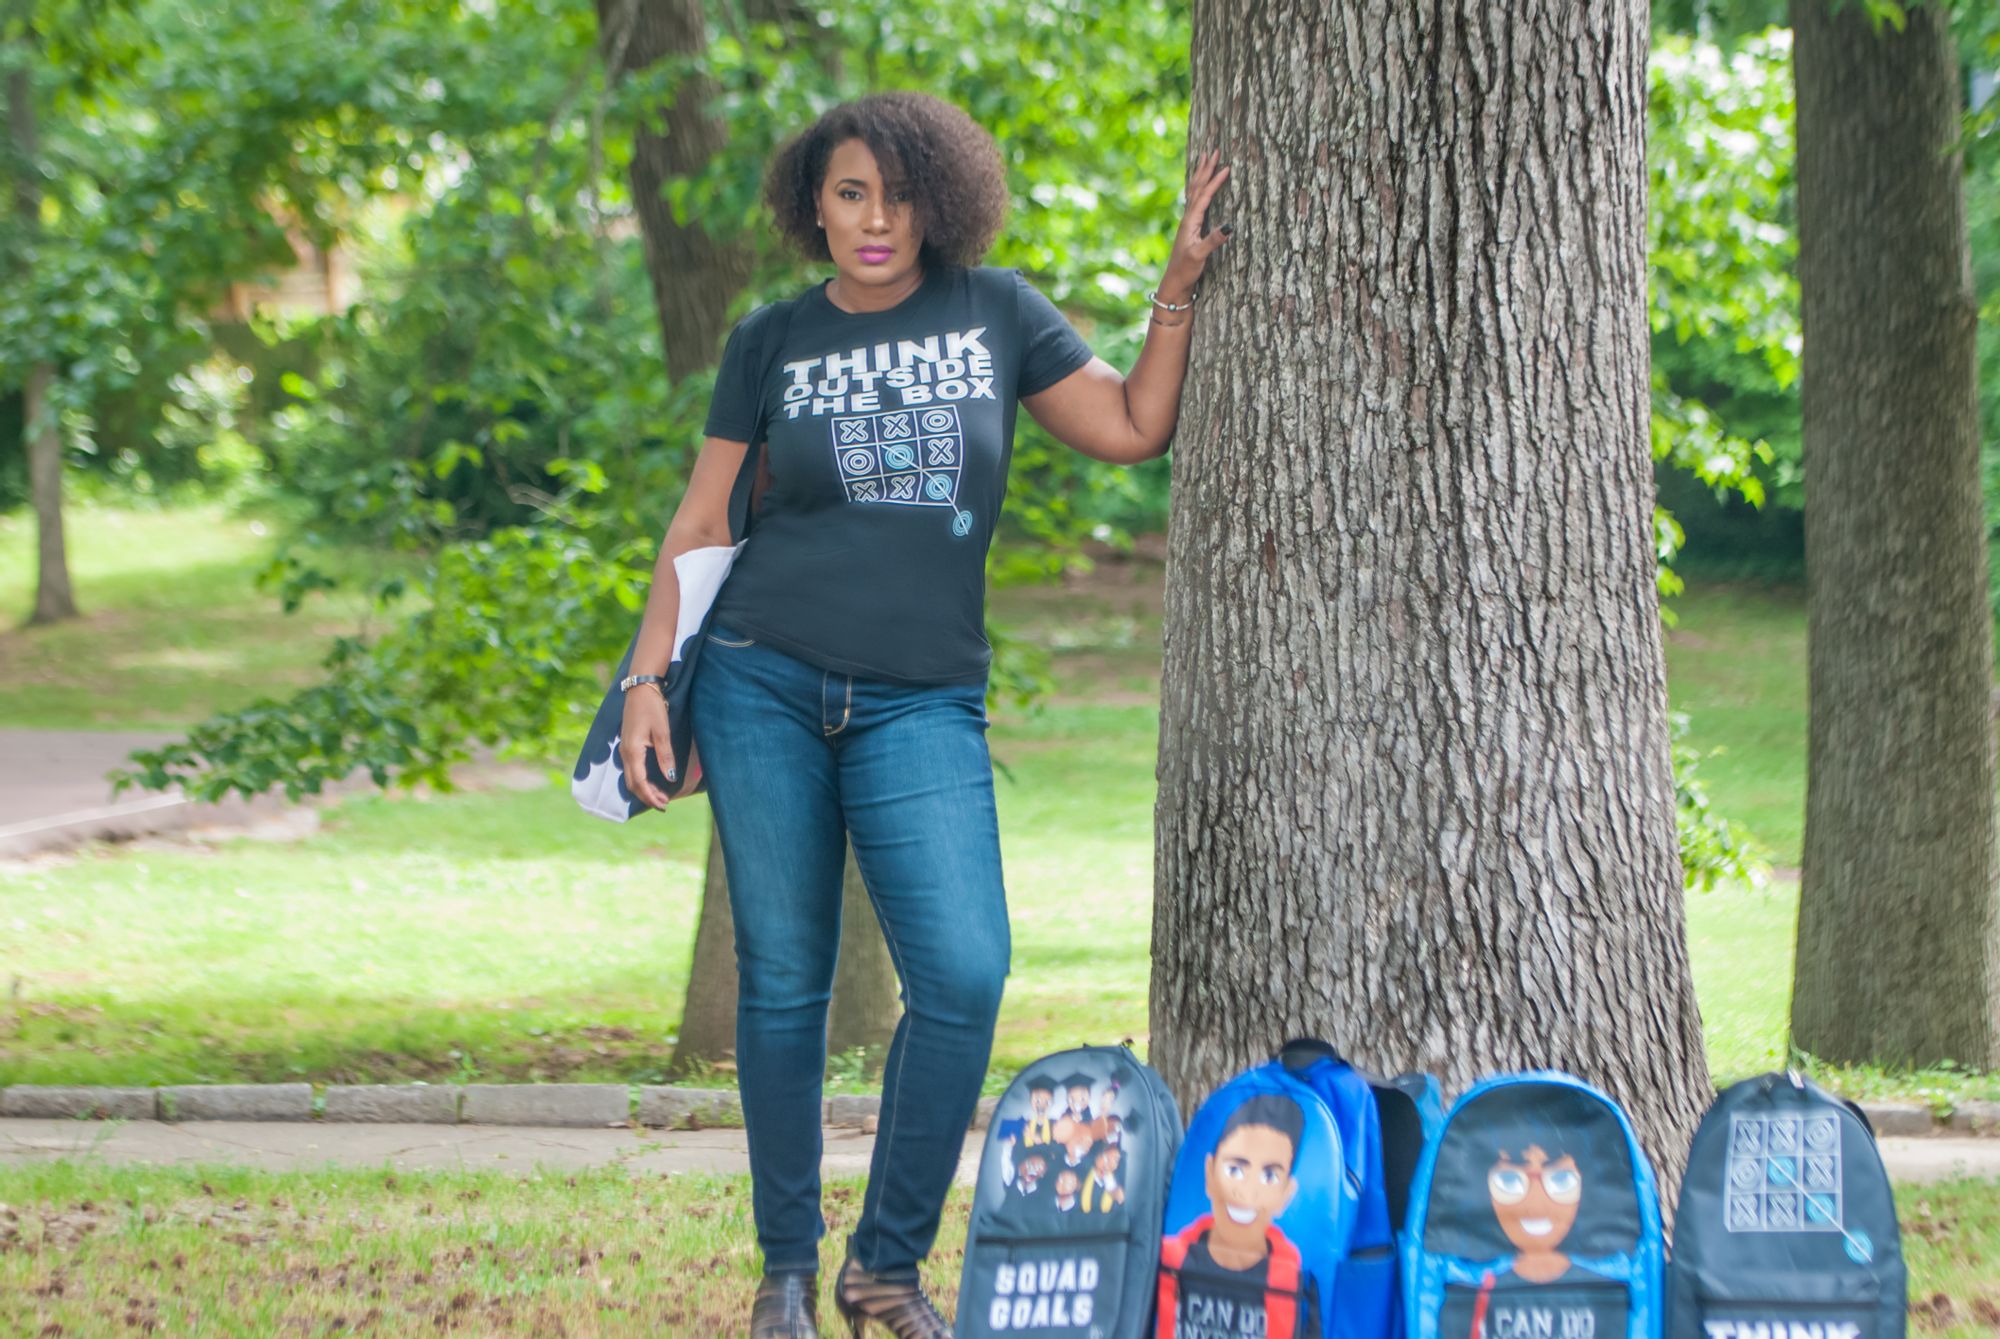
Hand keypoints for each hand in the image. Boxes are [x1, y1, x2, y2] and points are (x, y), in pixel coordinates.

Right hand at [619, 685, 674, 808]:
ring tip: (661, 796)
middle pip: (633, 784)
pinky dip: (642, 779)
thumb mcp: (662, 732)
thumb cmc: (652, 708)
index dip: (651, 797)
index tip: (663, 806)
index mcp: (632, 751)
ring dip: (645, 789)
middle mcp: (625, 753)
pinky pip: (632, 769)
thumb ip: (665, 756)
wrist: (640, 689)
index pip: (639, 783)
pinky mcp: (627, 745)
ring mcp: (624, 749)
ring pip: (632, 777)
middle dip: (648, 797)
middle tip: (665, 804)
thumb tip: (670, 778)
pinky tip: (653, 781)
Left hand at [1162, 146, 1231, 297]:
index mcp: (1190, 221)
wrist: (1174, 282)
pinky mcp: (1190, 227)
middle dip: (1205, 169)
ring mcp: (1188, 222)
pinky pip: (1195, 200)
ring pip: (1194, 191)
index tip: (1226, 166)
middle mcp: (1188, 218)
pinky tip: (1199, 186)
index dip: (1215, 180)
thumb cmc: (1186, 270)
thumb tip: (1230, 225)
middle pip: (1196, 187)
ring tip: (1204, 159)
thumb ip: (1213, 240)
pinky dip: (1198, 187)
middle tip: (1213, 150)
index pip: (1204, 195)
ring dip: (1200, 174)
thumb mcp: (1200, 256)